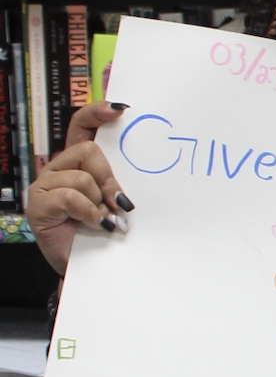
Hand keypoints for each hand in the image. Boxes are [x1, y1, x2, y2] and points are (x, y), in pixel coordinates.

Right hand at [25, 102, 132, 274]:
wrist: (92, 265)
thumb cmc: (106, 230)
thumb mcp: (116, 200)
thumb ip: (120, 180)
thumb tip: (136, 172)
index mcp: (78, 161)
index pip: (81, 126)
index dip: (97, 113)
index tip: (120, 110)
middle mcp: (59, 168)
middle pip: (87, 150)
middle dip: (109, 177)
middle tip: (121, 203)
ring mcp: (44, 186)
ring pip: (81, 177)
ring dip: (100, 202)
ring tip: (104, 220)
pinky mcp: (37, 205)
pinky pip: (70, 197)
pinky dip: (89, 212)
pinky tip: (95, 225)